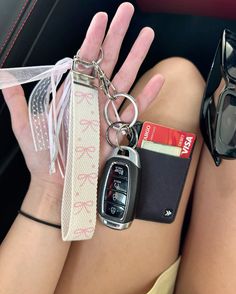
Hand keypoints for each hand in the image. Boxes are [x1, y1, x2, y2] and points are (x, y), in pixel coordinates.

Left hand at [2, 2, 163, 192]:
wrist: (57, 180)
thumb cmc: (41, 155)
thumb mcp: (25, 124)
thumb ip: (16, 99)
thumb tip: (3, 74)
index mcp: (72, 94)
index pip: (83, 59)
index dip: (93, 38)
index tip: (101, 18)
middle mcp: (91, 98)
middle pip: (107, 61)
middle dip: (118, 35)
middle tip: (127, 12)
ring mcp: (106, 112)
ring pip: (124, 79)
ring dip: (136, 57)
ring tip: (146, 35)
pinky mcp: (117, 129)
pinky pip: (134, 109)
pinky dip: (146, 95)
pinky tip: (157, 79)